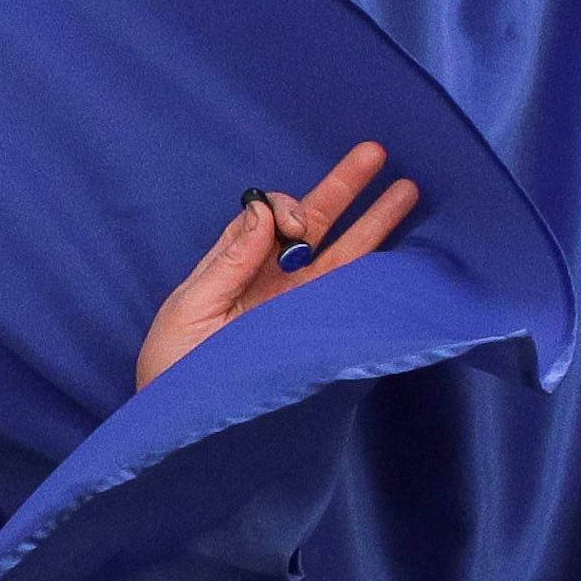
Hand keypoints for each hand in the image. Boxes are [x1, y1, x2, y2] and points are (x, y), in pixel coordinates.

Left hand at [135, 141, 420, 389]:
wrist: (183, 428)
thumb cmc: (172, 371)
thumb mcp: (189, 310)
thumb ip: (229, 262)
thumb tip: (261, 210)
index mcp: (234, 270)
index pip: (267, 219)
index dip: (285, 208)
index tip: (293, 224)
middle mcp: (270, 284)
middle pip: (314, 228)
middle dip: (343, 190)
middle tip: (376, 152)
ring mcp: (296, 309)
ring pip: (340, 257)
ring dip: (372, 223)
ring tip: (407, 189)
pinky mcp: (314, 336)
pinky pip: (348, 298)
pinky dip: (374, 273)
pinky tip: (402, 248)